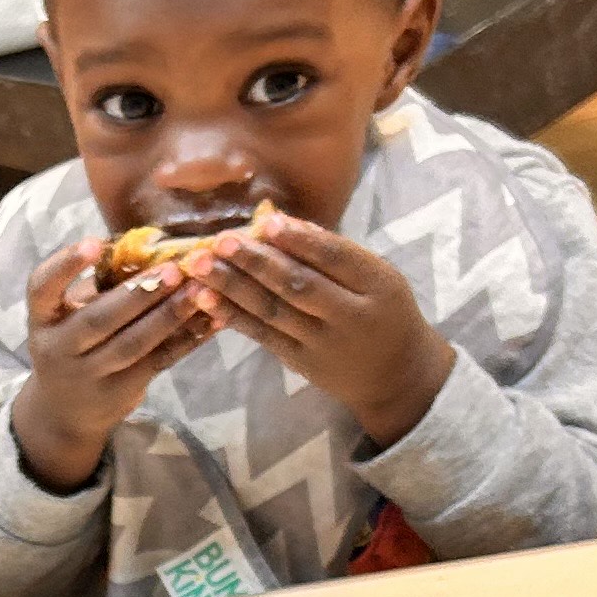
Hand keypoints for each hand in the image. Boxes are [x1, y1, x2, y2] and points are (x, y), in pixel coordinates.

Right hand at [11, 238, 221, 492]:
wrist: (65, 411)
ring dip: (169, 316)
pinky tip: (212, 319)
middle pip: (98, 320)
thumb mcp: (69, 315)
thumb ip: (98, 287)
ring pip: (133, 344)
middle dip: (139, 294)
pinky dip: (187, 339)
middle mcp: (57, 349)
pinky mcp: (119, 392)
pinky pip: (157, 361)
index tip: (95, 243)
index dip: (67, 264)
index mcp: (42, 318)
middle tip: (175, 269)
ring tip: (199, 291)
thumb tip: (152, 246)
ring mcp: (87, 376)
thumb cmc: (73, 343)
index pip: (42, 287)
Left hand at [192, 215, 456, 445]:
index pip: (336, 258)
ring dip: (232, 287)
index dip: (300, 240)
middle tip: (221, 240)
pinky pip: (263, 336)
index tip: (266, 222)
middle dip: (256, 262)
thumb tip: (281, 221)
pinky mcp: (301, 362)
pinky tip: (206, 298)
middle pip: (299, 286)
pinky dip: (234, 316)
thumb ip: (335, 253)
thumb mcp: (377, 277)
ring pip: (274, 311)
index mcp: (377, 285)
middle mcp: (350, 316)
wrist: (396, 375)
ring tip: (200, 265)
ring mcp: (323, 343)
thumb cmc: (382, 311)